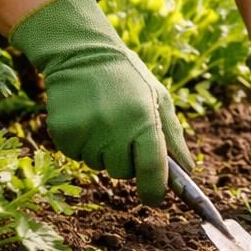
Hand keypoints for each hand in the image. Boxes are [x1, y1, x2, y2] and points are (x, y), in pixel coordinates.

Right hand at [10, 0, 191, 204]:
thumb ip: (173, 136)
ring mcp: (87, 132)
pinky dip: (82, 144)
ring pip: (99, 165)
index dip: (155, 190)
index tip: (155, 198)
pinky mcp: (63, 133)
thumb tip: (187, 171)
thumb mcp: (158, 97)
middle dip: (127, 160)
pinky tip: (85, 118)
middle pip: (124, 172)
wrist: (81, 53)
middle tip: (123, 130)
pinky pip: (77, 155)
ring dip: (103, 150)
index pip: (153, 170)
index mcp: (145, 119)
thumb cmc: (128, 77)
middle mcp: (116, 129)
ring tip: (103, 117)